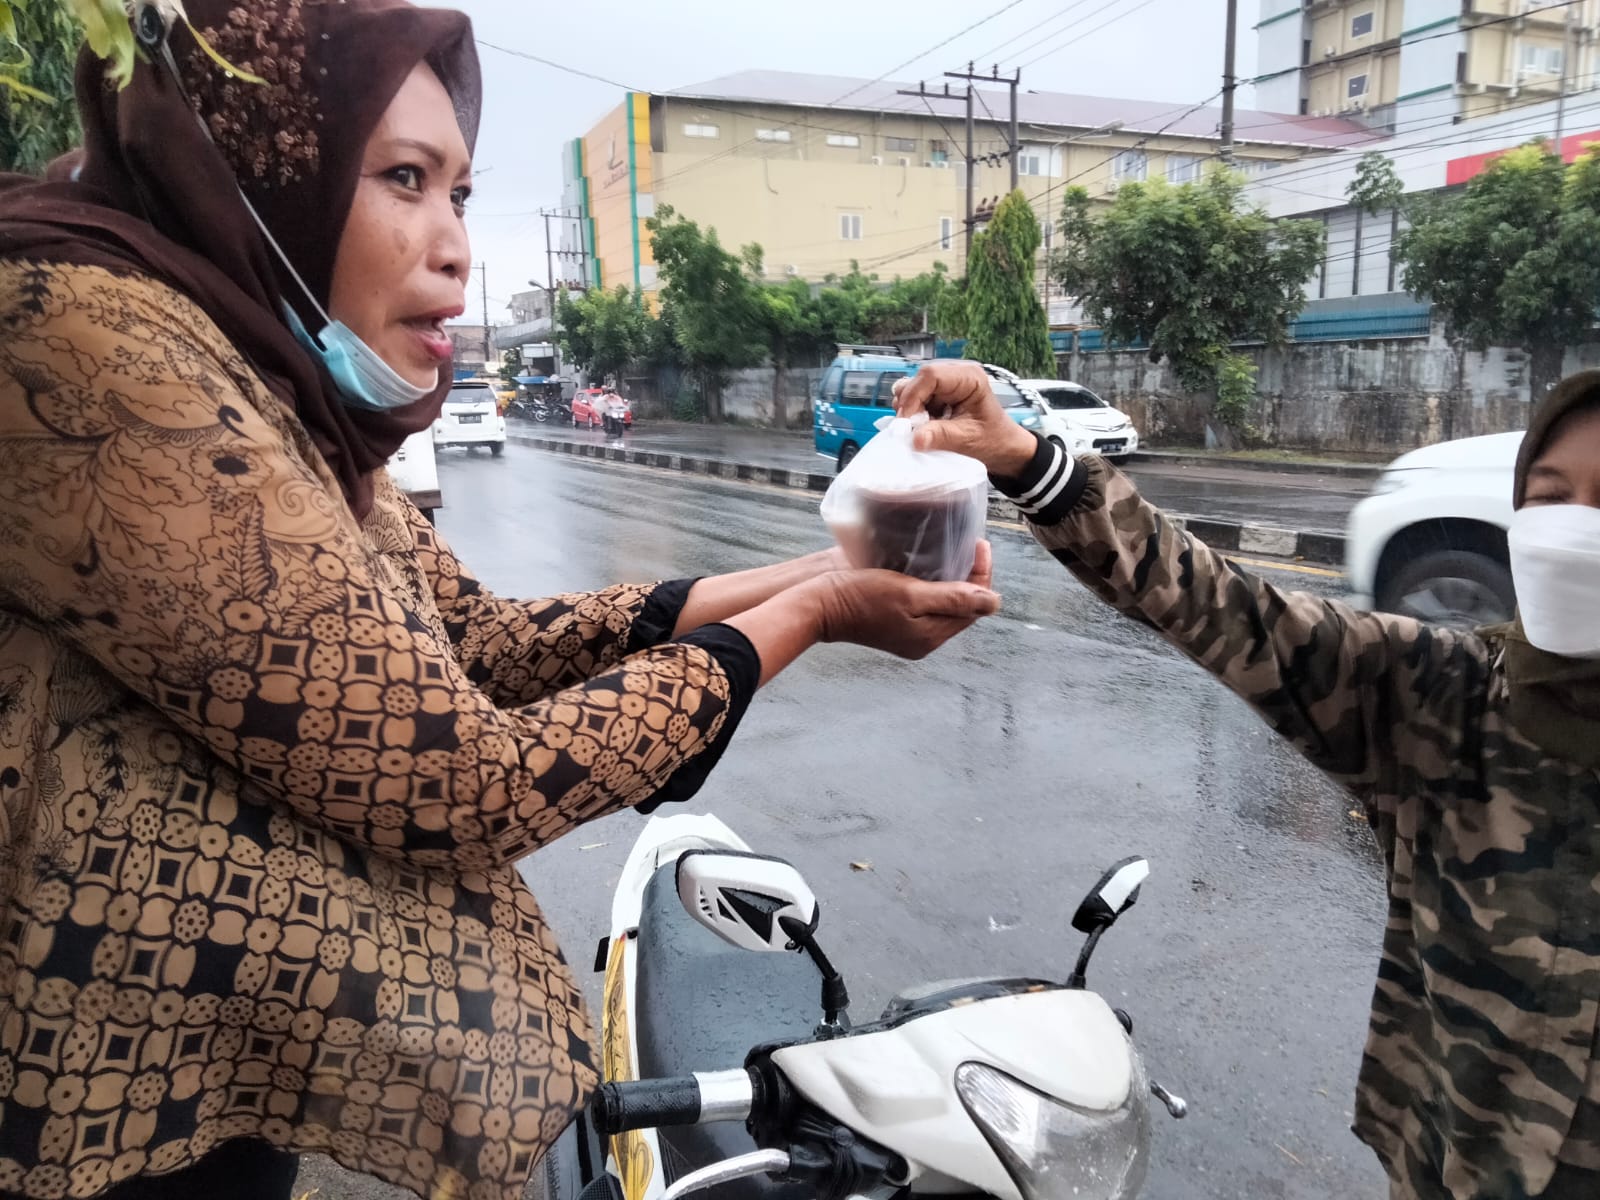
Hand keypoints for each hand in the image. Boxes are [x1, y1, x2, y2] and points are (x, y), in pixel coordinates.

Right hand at [810, 540, 997, 659]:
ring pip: (944, 606)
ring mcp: (907, 634)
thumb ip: (953, 599)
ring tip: (954, 551)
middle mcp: (923, 641)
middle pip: (960, 607)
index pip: (973, 606)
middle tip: (970, 544)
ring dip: (953, 580)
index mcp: (931, 637)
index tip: (980, 544)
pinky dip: (934, 586)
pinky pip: (925, 606)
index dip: (982, 575)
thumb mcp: (910, 594)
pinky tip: (930, 567)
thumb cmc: (861, 596)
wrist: (818, 604)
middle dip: (970, 577)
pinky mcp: (894, 624)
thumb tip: (994, 603)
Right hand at [892, 361, 1038, 477]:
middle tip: (910, 428)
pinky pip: (916, 400)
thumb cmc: (994, 439)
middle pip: (918, 380)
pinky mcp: (939, 396)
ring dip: (911, 410)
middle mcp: (956, 375)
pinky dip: (914, 415)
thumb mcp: (967, 439)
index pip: (931, 375)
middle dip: (910, 405)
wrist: (1002, 448)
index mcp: (969, 377)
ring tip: (921, 428)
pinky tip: (924, 427)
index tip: (906, 421)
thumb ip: (940, 436)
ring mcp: (946, 385)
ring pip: (913, 389)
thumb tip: (915, 438)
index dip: (913, 396)